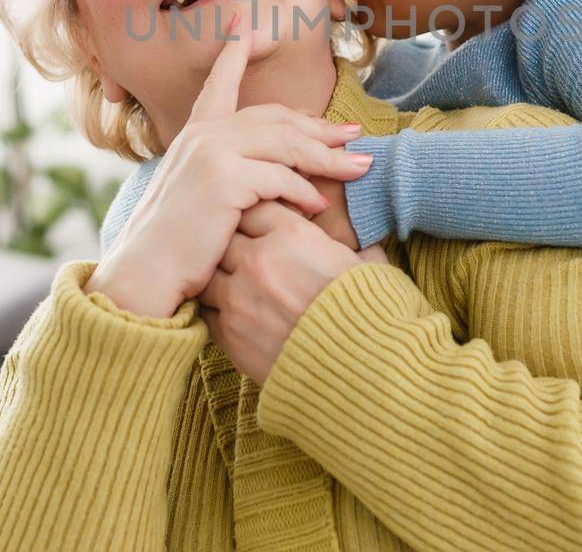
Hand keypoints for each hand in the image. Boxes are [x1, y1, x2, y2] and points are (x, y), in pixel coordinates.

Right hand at [88, 16, 373, 317]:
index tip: (246, 27)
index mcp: (194, 135)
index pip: (219, 85)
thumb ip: (226, 177)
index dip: (233, 54)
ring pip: (287, 144)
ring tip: (359, 168)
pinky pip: (282, 178)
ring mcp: (211, 152)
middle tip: (355, 136)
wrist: (143, 276)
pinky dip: (306, 192)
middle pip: (276, 119)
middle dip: (320, 127)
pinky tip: (320, 206)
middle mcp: (202, 135)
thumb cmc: (174, 249)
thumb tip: (268, 178)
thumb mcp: (198, 200)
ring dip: (329, 158)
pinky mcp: (223, 178)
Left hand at [198, 201, 388, 382]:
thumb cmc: (374, 316)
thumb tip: (362, 248)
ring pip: (208, 275)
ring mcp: (239, 299)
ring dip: (221, 279)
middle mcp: (259, 261)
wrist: (365, 374)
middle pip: (223, 236)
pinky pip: (208, 312)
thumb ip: (355, 249)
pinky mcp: (230, 336)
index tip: (263, 229)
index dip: (256, 216)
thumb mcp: (370, 268)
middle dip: (232, 244)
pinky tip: (239, 317)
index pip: (253, 207)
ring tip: (240, 289)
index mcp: (293, 236)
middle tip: (247, 258)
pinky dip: (219, 311)